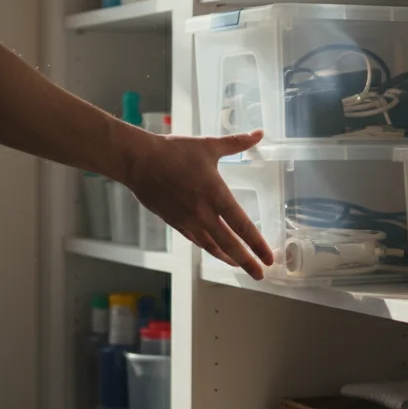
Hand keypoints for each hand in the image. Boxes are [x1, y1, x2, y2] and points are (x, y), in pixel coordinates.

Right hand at [122, 129, 273, 278]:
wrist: (139, 161)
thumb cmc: (173, 152)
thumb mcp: (209, 145)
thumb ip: (236, 143)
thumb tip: (259, 134)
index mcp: (216, 195)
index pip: (242, 226)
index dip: (257, 245)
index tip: (268, 258)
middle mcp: (203, 213)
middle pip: (230, 245)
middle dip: (247, 262)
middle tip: (260, 275)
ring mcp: (187, 221)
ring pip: (212, 247)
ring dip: (228, 258)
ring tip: (239, 266)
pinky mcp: (174, 222)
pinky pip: (195, 240)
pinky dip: (208, 248)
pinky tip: (214, 250)